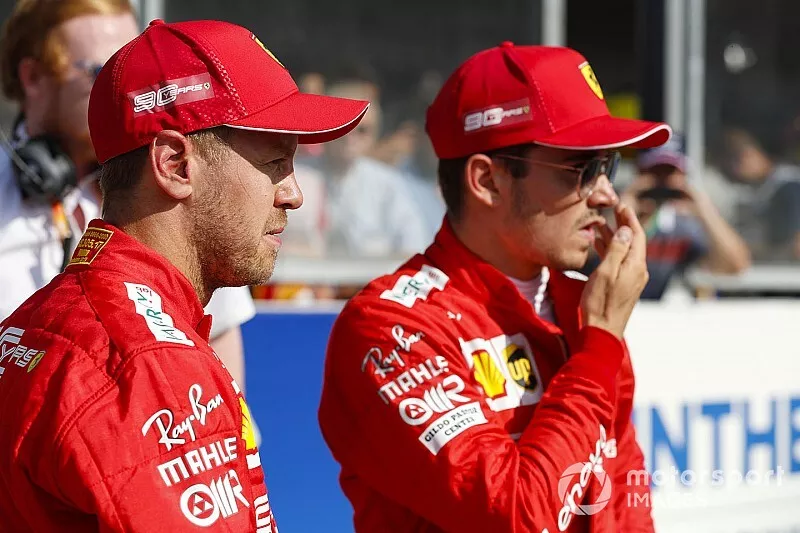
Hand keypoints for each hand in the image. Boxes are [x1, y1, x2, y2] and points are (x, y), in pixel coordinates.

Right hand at [581, 203, 648, 339]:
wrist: (602, 331)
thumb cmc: (601, 303)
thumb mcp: (606, 272)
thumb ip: (616, 249)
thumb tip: (626, 230)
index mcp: (636, 265)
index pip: (637, 235)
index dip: (630, 219)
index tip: (622, 205)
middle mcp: (638, 271)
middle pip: (633, 242)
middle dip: (623, 225)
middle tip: (613, 210)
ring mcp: (632, 280)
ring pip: (625, 252)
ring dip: (614, 237)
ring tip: (601, 225)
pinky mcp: (624, 286)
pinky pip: (620, 262)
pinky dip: (611, 251)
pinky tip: (600, 246)